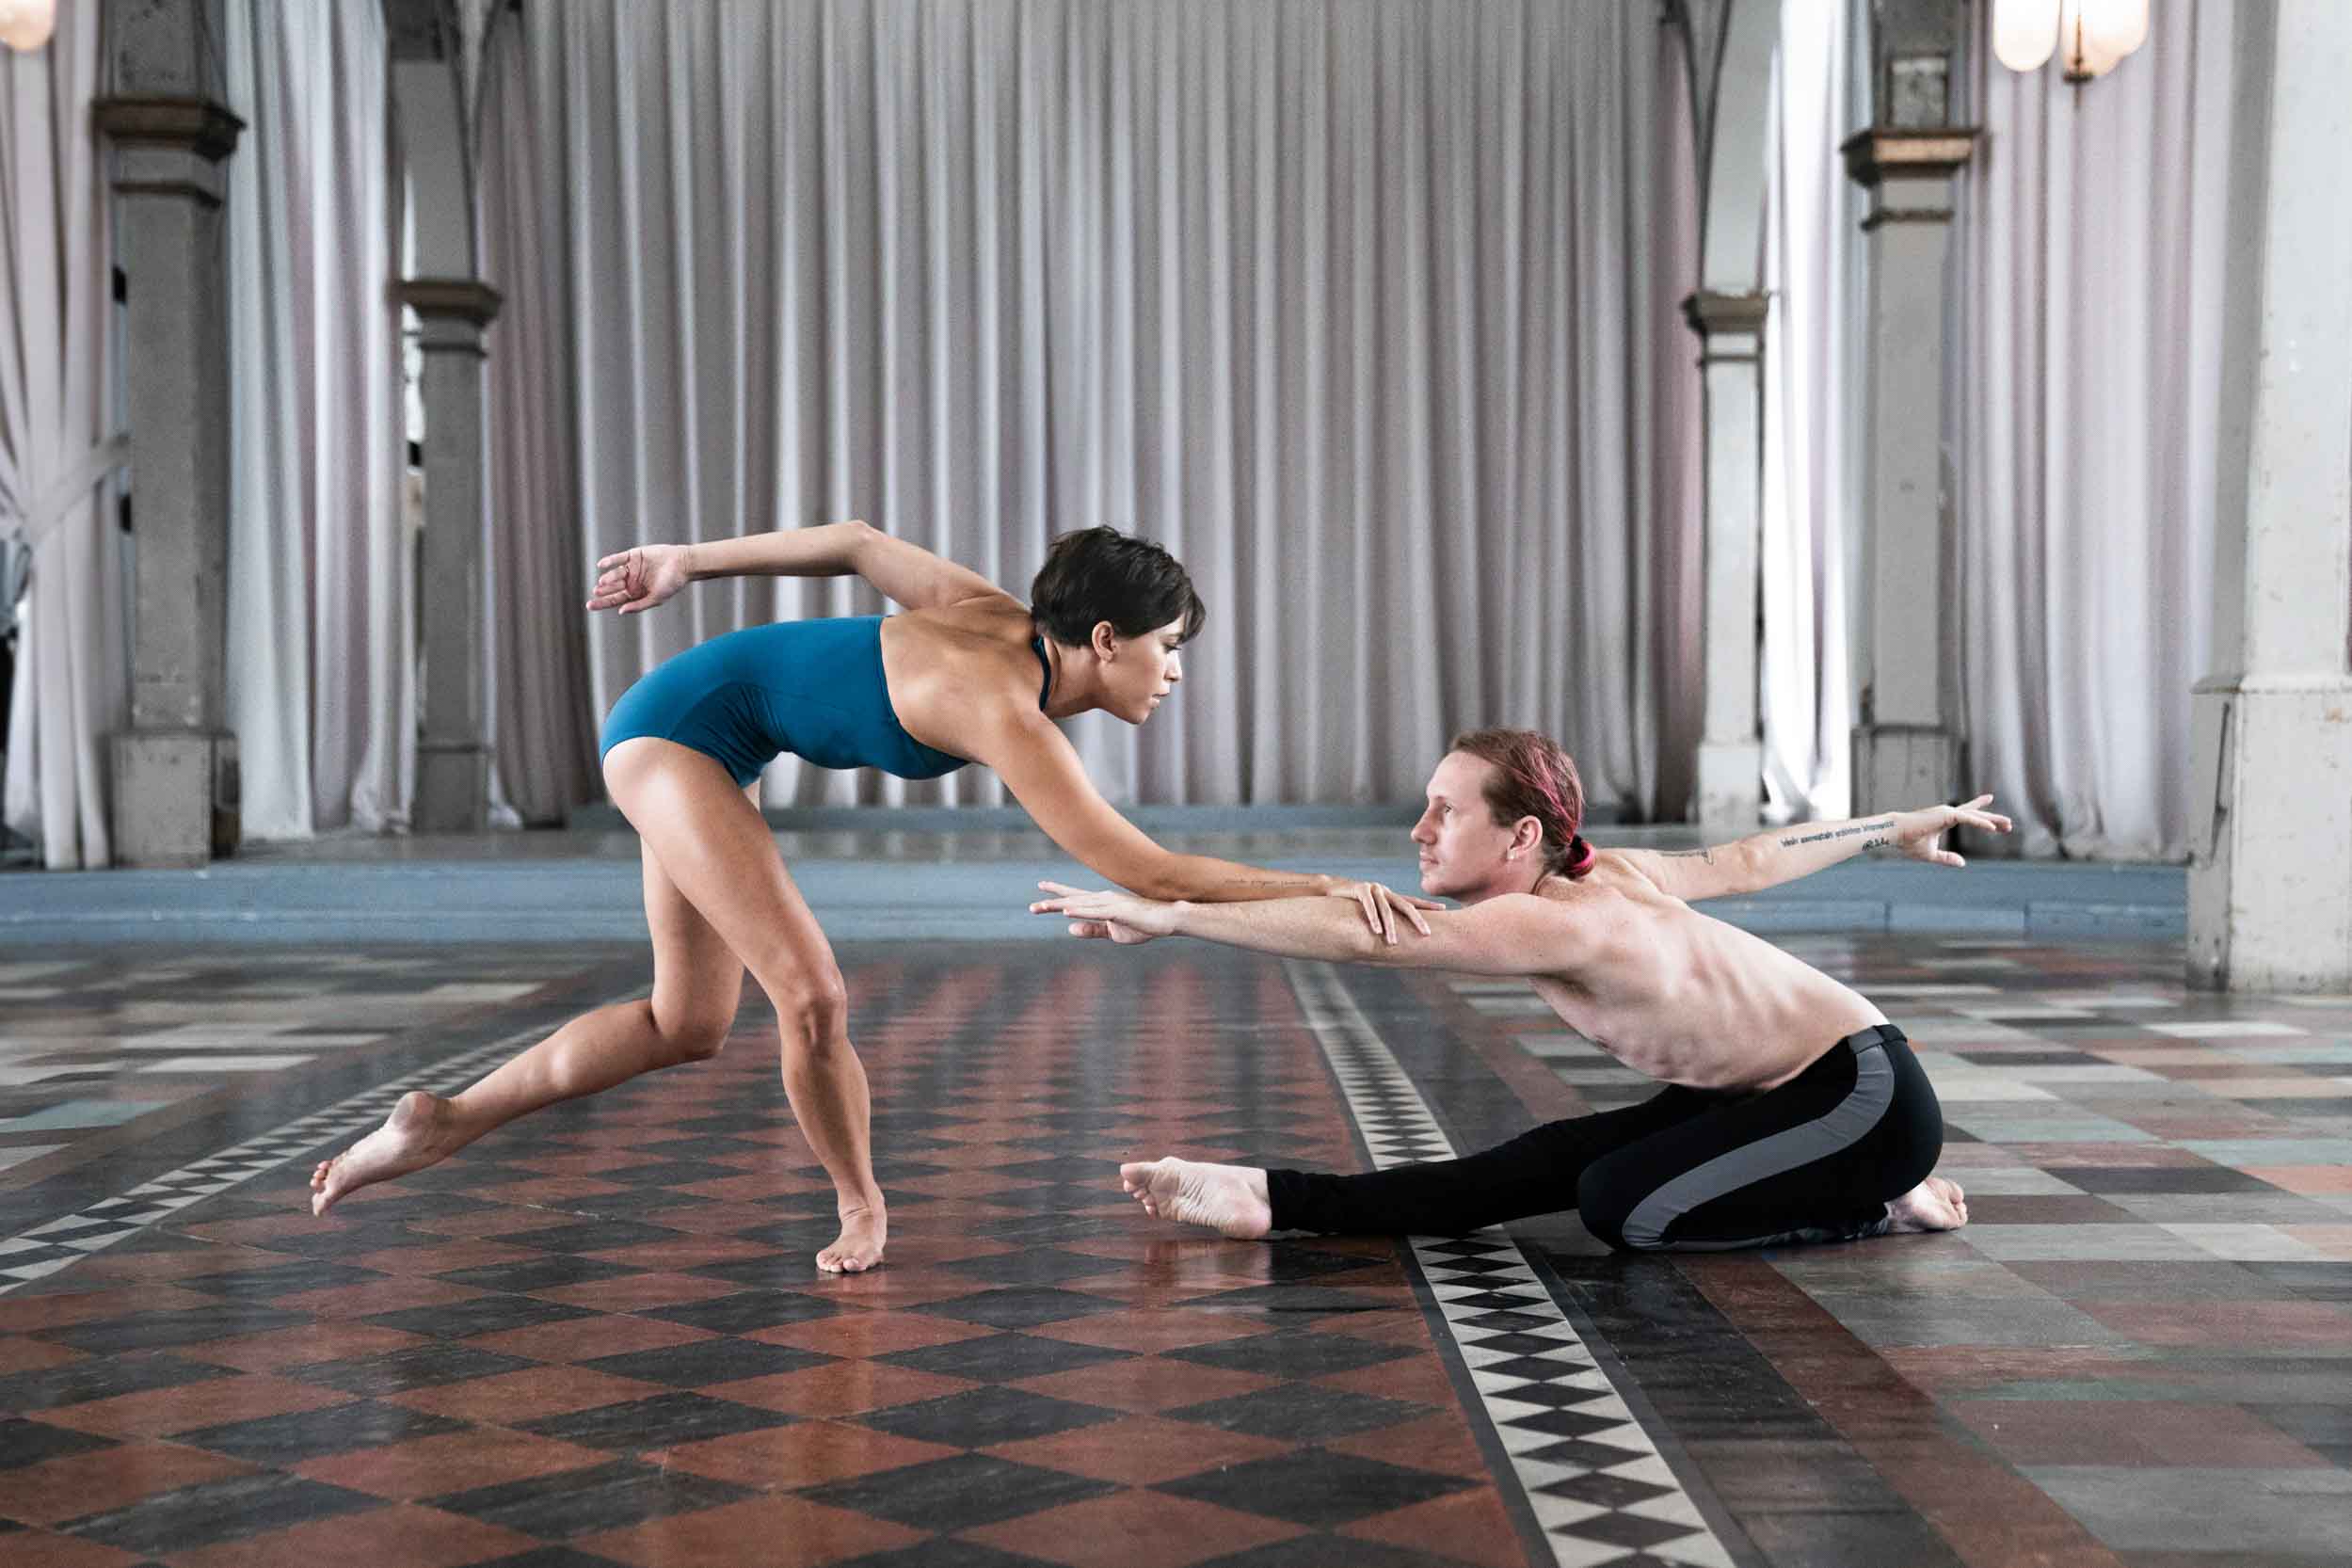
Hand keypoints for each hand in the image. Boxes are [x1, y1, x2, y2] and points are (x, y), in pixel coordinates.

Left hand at [586, 544, 690, 615]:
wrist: (683, 564)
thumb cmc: (672, 583)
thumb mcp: (656, 598)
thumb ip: (639, 605)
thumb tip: (621, 611)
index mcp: (635, 593)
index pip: (615, 600)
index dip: (602, 603)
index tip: (590, 605)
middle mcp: (631, 581)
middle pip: (612, 588)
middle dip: (603, 591)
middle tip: (596, 592)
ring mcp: (632, 568)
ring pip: (615, 573)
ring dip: (608, 578)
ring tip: (602, 582)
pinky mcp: (634, 555)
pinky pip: (619, 558)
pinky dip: (610, 561)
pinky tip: (601, 565)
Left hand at [1031, 881, 1175, 942]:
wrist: (1167, 920)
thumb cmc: (1142, 925)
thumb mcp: (1112, 932)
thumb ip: (1091, 929)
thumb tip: (1069, 928)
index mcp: (1102, 903)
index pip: (1075, 897)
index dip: (1058, 892)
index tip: (1041, 886)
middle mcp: (1103, 899)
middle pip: (1072, 901)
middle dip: (1051, 903)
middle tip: (1031, 908)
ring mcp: (1110, 903)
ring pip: (1080, 905)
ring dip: (1060, 906)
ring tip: (1041, 908)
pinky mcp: (1119, 911)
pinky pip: (1095, 912)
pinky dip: (1080, 912)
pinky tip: (1066, 913)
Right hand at [1323, 879, 1441, 944]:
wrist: (1329, 890)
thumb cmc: (1352, 904)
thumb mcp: (1370, 910)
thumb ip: (1383, 919)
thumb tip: (1394, 937)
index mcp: (1390, 896)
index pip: (1412, 901)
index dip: (1428, 905)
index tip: (1444, 908)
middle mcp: (1384, 891)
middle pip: (1405, 905)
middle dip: (1417, 920)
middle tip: (1427, 934)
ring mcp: (1373, 889)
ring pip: (1386, 909)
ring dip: (1390, 927)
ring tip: (1393, 942)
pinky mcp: (1359, 889)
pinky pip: (1368, 905)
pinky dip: (1372, 918)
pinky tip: (1376, 930)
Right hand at [1893, 794, 2012, 867]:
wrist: (1896, 834)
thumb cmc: (1908, 842)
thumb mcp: (1931, 854)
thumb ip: (1947, 858)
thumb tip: (1962, 863)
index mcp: (1945, 819)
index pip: (1967, 813)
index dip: (1980, 809)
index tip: (1990, 799)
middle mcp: (1948, 813)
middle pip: (1977, 815)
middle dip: (1993, 819)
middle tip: (2009, 824)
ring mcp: (1948, 812)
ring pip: (1976, 816)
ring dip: (1993, 821)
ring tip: (2008, 825)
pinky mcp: (1947, 815)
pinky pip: (1969, 819)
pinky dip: (1981, 823)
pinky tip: (1993, 829)